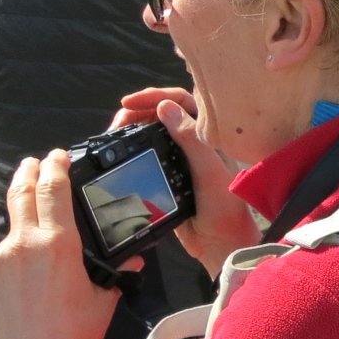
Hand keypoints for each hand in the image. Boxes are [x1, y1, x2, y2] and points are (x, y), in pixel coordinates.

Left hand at [0, 151, 133, 338]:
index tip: (55, 157)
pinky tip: (16, 288)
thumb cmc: (72, 336)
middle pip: (20, 193)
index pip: (53, 189)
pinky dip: (4, 265)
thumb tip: (133, 259)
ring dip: (19, 231)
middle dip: (27, 173)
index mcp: (59, 244)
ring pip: (8, 234)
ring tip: (31, 247)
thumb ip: (114, 271)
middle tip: (32, 164)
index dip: (54, 166)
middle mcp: (23, 245)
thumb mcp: (102, 298)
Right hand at [118, 89, 260, 276]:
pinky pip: (148, 153)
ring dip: (133, 128)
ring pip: (153, 132)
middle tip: (117, 121)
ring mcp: (181, 158)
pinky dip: (133, 147)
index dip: (156, 96)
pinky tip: (120, 150)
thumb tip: (165, 107)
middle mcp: (195, 142)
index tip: (129, 102)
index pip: (183, 102)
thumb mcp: (209, 169)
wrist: (219, 242)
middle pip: (163, 114)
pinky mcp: (168, 175)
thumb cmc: (224, 205)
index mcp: (210, 135)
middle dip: (138, 111)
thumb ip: (191, 139)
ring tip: (114, 133)